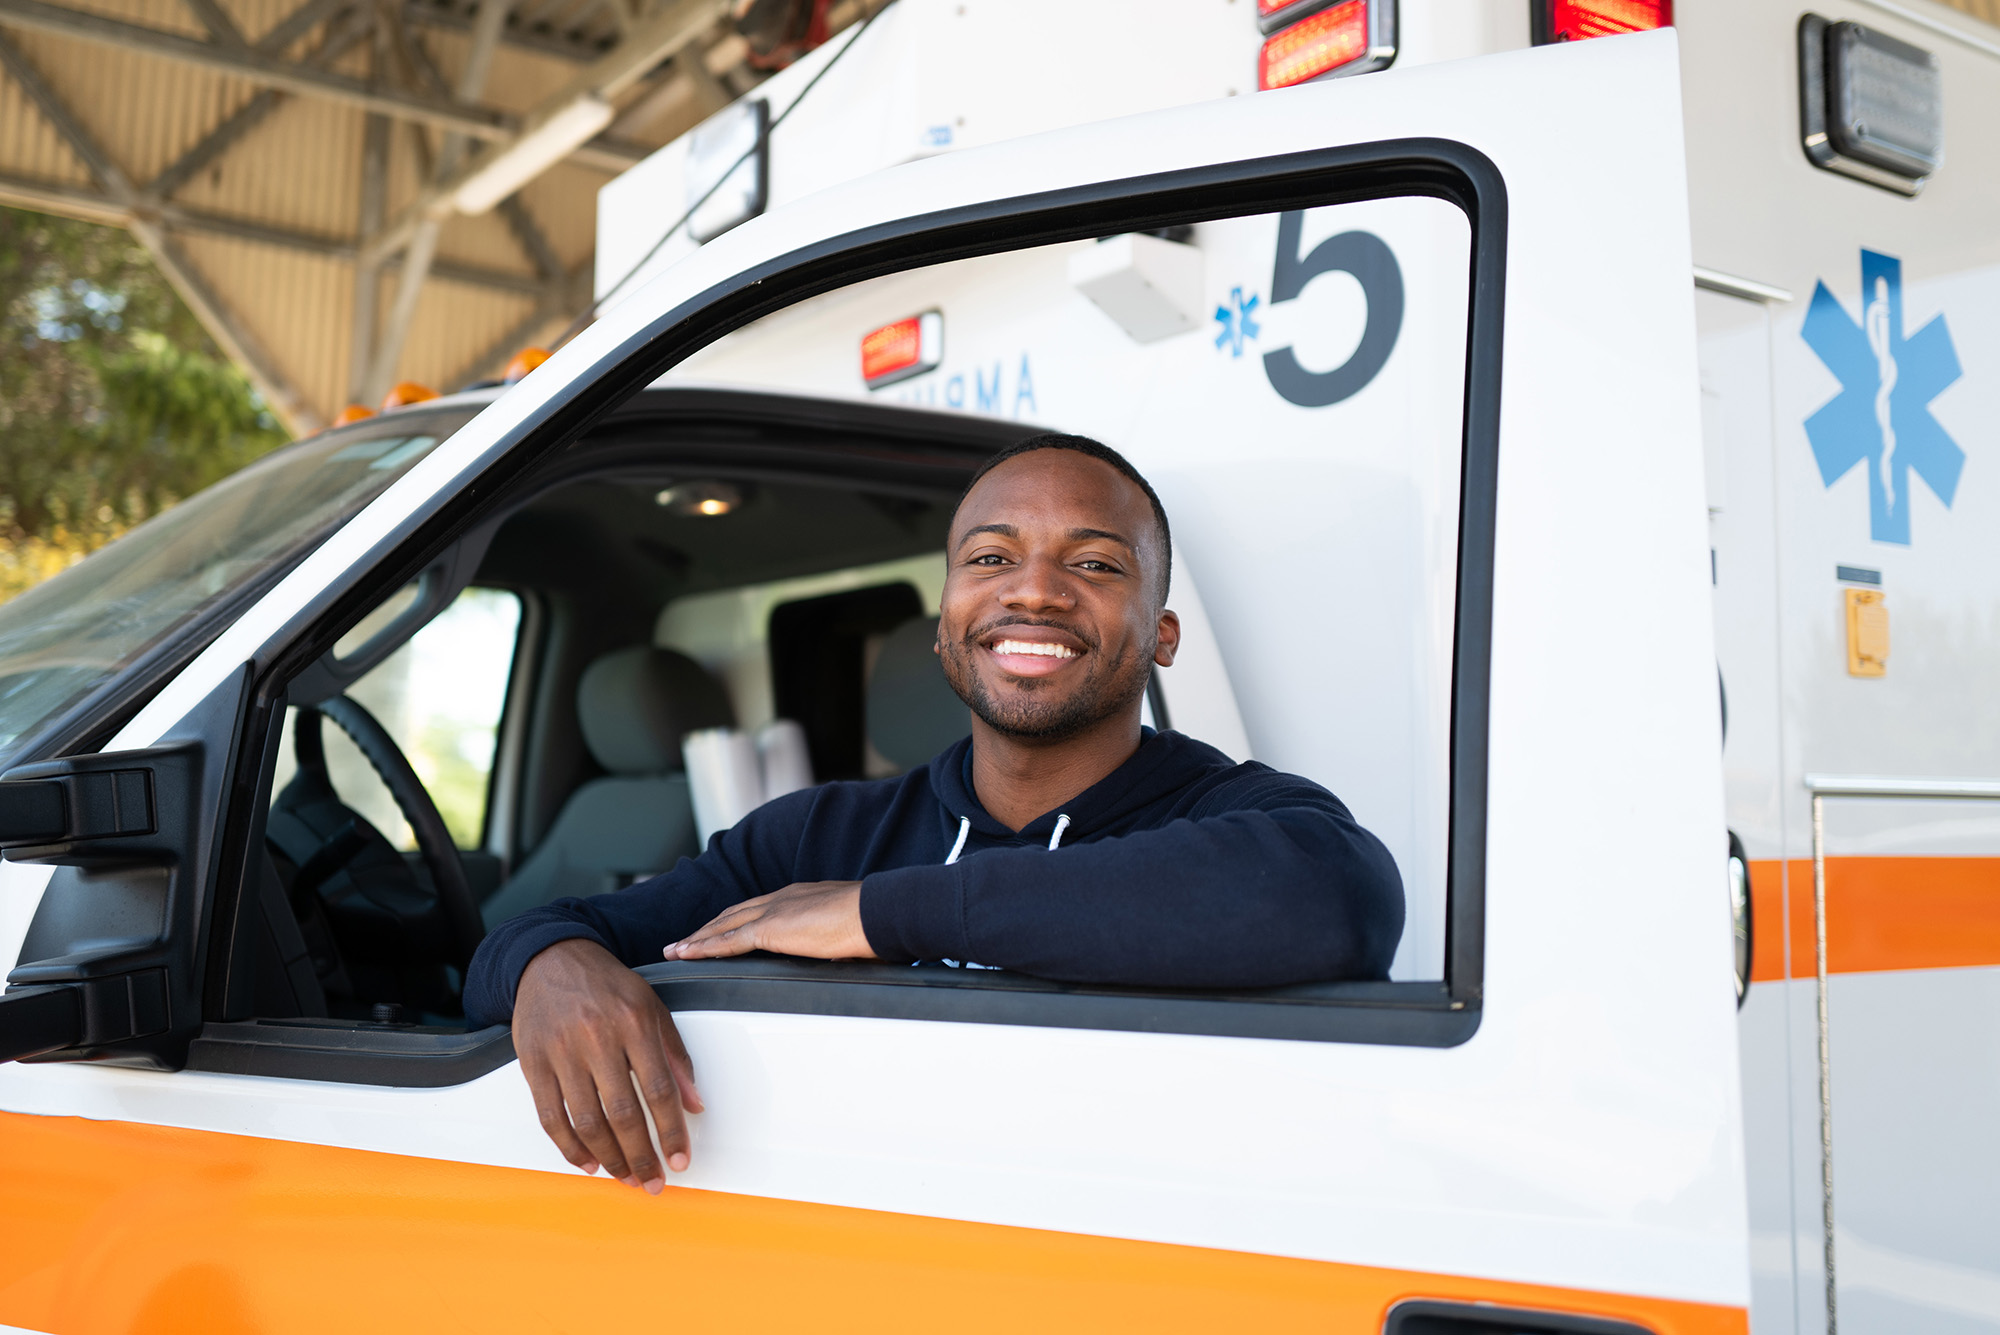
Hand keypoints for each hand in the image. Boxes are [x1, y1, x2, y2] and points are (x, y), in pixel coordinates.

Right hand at [513, 938, 703, 1193]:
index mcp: (634, 1022)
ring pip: (586, 1120)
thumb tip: (694, 1105)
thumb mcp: (652, 1008)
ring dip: (608, 1157)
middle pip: (623, 1113)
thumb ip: (675, 1057)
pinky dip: (569, 1147)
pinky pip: (550, 1116)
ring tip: (624, 1176)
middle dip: (641, 1156)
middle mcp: (597, 1037)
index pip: (659, 1089)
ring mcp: (561, 1051)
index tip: (679, 1161)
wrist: (551, 959)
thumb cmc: (607, 986)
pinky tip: (588, 1162)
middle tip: (652, 1182)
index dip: (671, 1131)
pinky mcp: (532, 1062)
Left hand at [663, 880, 874, 961]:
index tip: (719, 930)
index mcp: (799, 897)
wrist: (878, 913)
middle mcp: (781, 899)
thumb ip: (832, 940)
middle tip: (684, 942)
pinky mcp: (770, 930)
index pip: (757, 909)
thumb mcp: (847, 930)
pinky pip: (728, 941)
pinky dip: (704, 948)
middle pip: (732, 914)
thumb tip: (837, 955)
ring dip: (697, 939)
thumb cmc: (874, 923)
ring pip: (723, 926)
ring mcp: (774, 912)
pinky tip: (687, 955)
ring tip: (676, 950)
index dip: (734, 920)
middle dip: (707, 928)